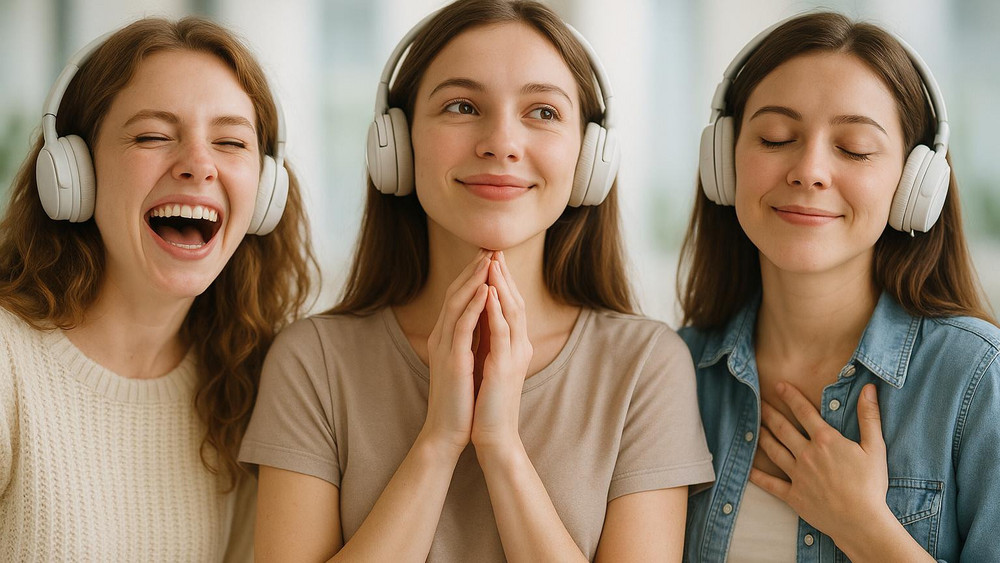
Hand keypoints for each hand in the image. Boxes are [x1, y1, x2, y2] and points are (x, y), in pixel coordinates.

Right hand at [422, 249, 490, 456]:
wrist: (448, 431)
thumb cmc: (460, 400)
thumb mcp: (466, 363)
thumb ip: (470, 341)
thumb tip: (483, 323)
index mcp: (446, 337)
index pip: (458, 297)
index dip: (472, 276)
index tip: (488, 257)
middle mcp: (442, 337)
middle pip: (455, 293)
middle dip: (473, 270)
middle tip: (489, 248)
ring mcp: (445, 347)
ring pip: (457, 304)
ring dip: (473, 280)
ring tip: (488, 260)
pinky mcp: (453, 360)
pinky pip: (462, 326)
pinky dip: (474, 305)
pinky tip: (484, 290)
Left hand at [471, 251, 532, 452]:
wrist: (492, 435)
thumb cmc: (487, 404)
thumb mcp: (488, 366)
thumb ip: (490, 343)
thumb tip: (481, 322)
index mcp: (514, 345)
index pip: (510, 305)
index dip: (502, 281)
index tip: (490, 259)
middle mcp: (520, 346)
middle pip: (514, 301)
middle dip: (503, 275)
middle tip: (493, 249)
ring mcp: (514, 355)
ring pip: (511, 311)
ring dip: (501, 284)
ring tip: (491, 262)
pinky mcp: (504, 366)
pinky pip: (502, 332)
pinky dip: (495, 309)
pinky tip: (488, 292)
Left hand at [750, 382, 894, 548]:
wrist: (861, 522)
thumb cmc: (871, 485)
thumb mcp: (875, 448)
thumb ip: (869, 417)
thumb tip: (869, 388)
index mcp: (825, 441)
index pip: (804, 412)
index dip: (790, 396)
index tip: (779, 385)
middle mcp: (807, 454)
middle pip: (782, 428)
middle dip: (769, 413)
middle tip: (757, 401)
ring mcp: (797, 475)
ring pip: (773, 450)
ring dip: (762, 436)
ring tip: (753, 425)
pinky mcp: (793, 495)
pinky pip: (770, 483)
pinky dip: (757, 475)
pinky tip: (746, 468)